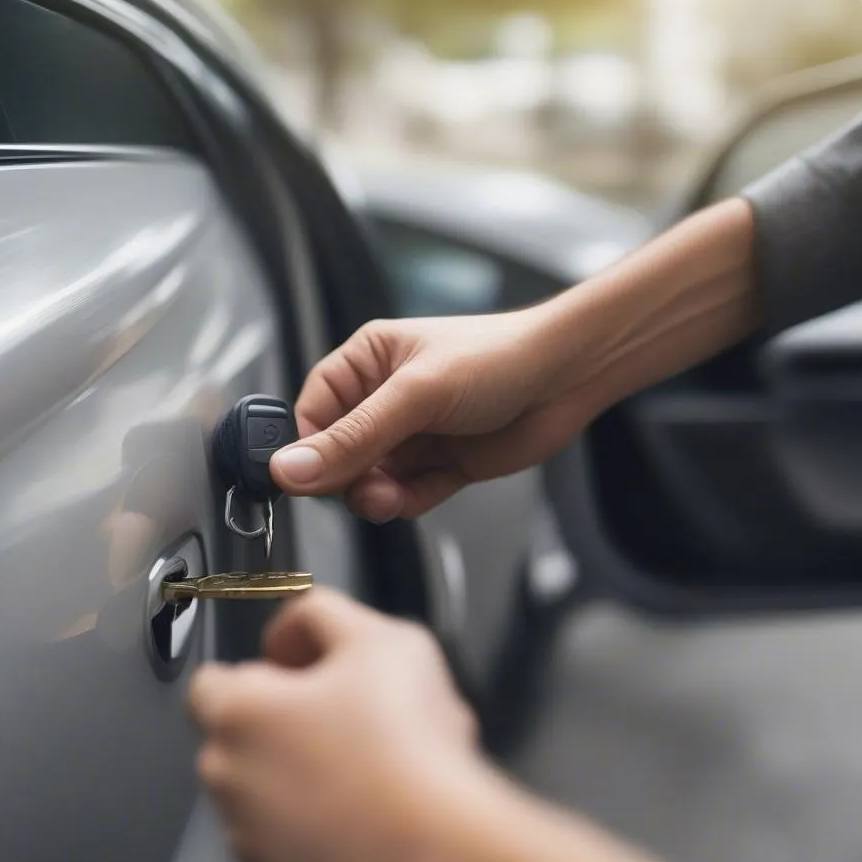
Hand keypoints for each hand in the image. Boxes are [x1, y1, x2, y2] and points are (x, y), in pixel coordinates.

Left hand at [187, 588, 483, 861]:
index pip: (212, 678)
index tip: (311, 671)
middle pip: (240, 732)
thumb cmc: (406, 743)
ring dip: (298, 770)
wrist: (440, 846)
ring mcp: (249, 835)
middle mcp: (226, 777)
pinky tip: (364, 806)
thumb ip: (321, 612)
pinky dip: (313, 821)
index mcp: (237, 711)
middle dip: (283, 719)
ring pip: (264, 786)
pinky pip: (286, 835)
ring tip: (365, 763)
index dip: (268, 666)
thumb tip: (297, 625)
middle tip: (347, 712)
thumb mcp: (377, 636)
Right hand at [270, 306, 602, 520]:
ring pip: (370, 481)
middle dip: (346, 479)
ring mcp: (414, 435)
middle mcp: (385, 400)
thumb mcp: (416, 395)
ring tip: (391, 496)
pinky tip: (414, 497)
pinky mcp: (441, 465)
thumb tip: (292, 469)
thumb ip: (352, 439)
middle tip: (364, 487)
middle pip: (337, 455)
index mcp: (367, 363)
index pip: (311, 413)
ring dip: (375, 497)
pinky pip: (405, 495)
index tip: (305, 480)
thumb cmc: (499, 357)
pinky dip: (404, 503)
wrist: (569, 377)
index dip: (305, 450)